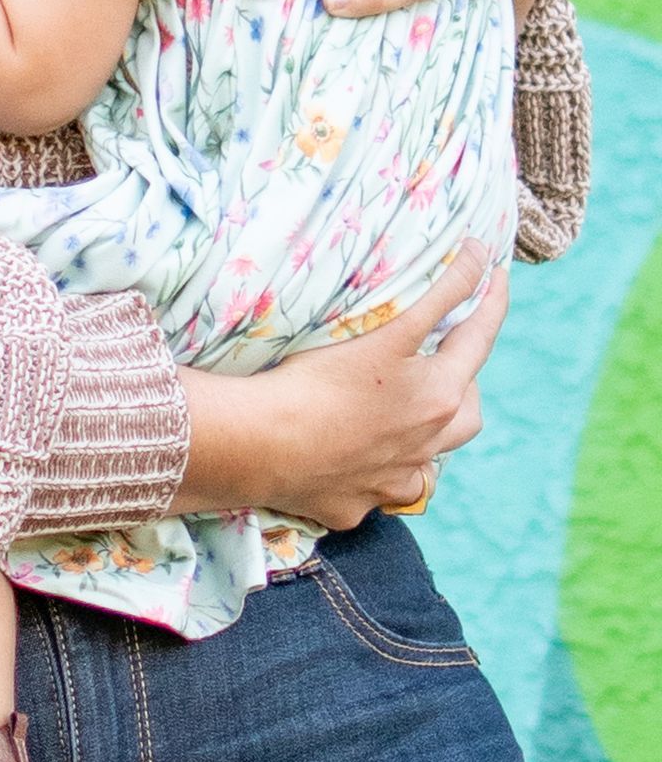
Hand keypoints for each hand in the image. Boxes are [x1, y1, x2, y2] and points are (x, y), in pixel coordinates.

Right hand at [171, 248, 507, 530]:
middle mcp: (426, 445)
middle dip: (464, 384)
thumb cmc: (320, 381)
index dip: (491, 303)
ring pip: (431, 463)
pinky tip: (358, 460)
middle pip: (468, 413)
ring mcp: (392, 482)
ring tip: (410, 417)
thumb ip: (439, 294)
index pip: (479, 339)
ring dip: (430, 438)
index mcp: (438, 397)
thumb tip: (481, 256)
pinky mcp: (354, 505)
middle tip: (444, 358)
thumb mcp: (386, 331)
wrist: (263, 444)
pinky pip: (380, 491)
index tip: (499, 274)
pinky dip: (379, 474)